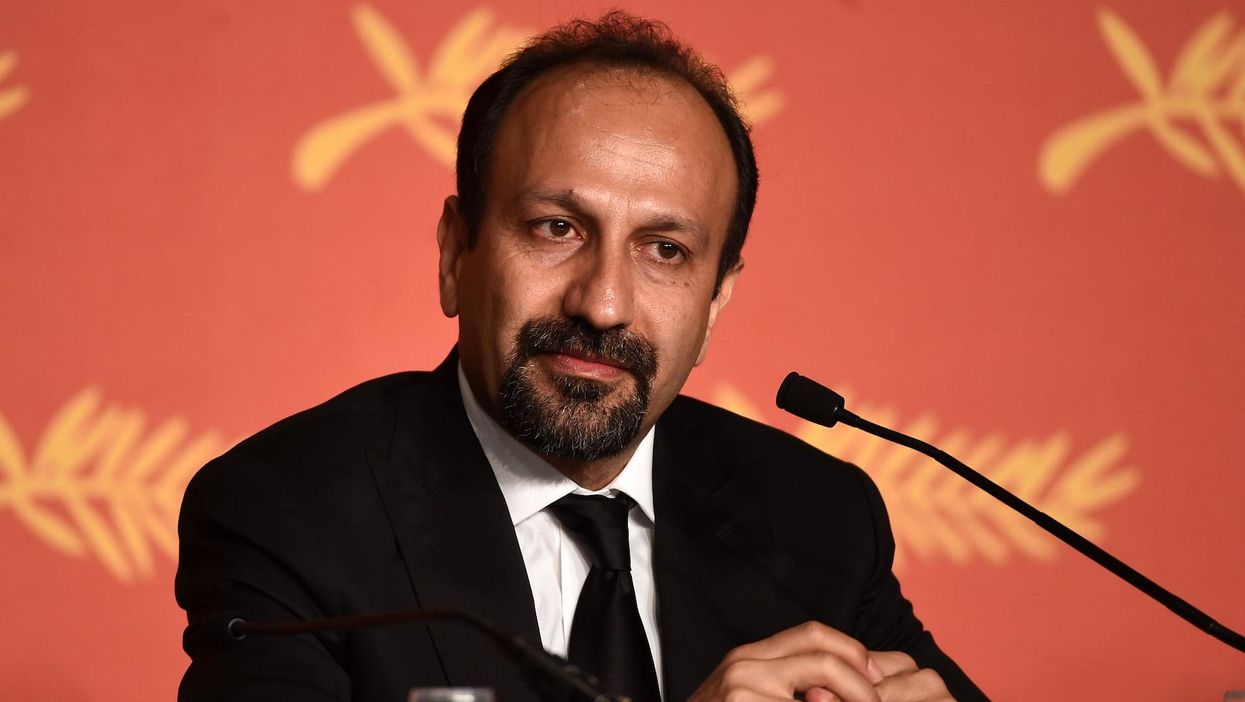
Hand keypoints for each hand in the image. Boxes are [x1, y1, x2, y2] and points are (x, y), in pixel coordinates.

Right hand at [687, 622, 954, 701]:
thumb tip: (845, 680)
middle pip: (823, 656)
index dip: (853, 650)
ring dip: (855, 701)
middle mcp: (744, 668)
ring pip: (822, 688)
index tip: (875, 674)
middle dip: (863, 682)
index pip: (811, 633)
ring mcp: (744, 694)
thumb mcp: (745, 696)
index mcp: (747, 657)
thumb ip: (784, 682)